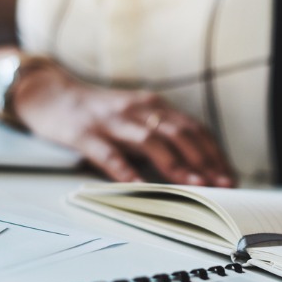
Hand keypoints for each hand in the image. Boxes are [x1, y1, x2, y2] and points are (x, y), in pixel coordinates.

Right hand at [12, 63, 235, 185]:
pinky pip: (109, 154)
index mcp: (153, 106)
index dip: (214, 152)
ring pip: (151, 142)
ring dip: (178, 165)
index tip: (231, 175)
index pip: (194, 128)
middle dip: (206, 160)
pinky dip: (126, 171)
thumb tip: (194, 167)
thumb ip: (160, 135)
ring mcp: (111, 121)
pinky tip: (140, 188)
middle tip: (225, 184)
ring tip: (197, 186)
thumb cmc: (98, 113)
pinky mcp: (85, 133)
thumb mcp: (135, 117)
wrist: (49, 93)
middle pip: (180, 133)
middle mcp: (138, 109)